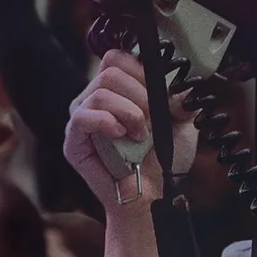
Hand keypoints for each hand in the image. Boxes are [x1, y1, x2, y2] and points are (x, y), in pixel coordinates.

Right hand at [65, 51, 168, 209]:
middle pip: (109, 72)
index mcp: (116, 92)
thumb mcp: (180, 124)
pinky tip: (121, 135)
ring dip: (128, 112)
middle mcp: (94, 101)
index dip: (139, 70)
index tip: (159, 93)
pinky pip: (81, 117)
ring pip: (99, 92)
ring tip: (140, 134)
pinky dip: (105, 122)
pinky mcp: (73, 141)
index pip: (116, 59)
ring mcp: (81, 120)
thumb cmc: (162, 162)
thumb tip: (183, 88)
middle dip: (139, 94)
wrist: (153, 197)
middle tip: (152, 119)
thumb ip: (180, 102)